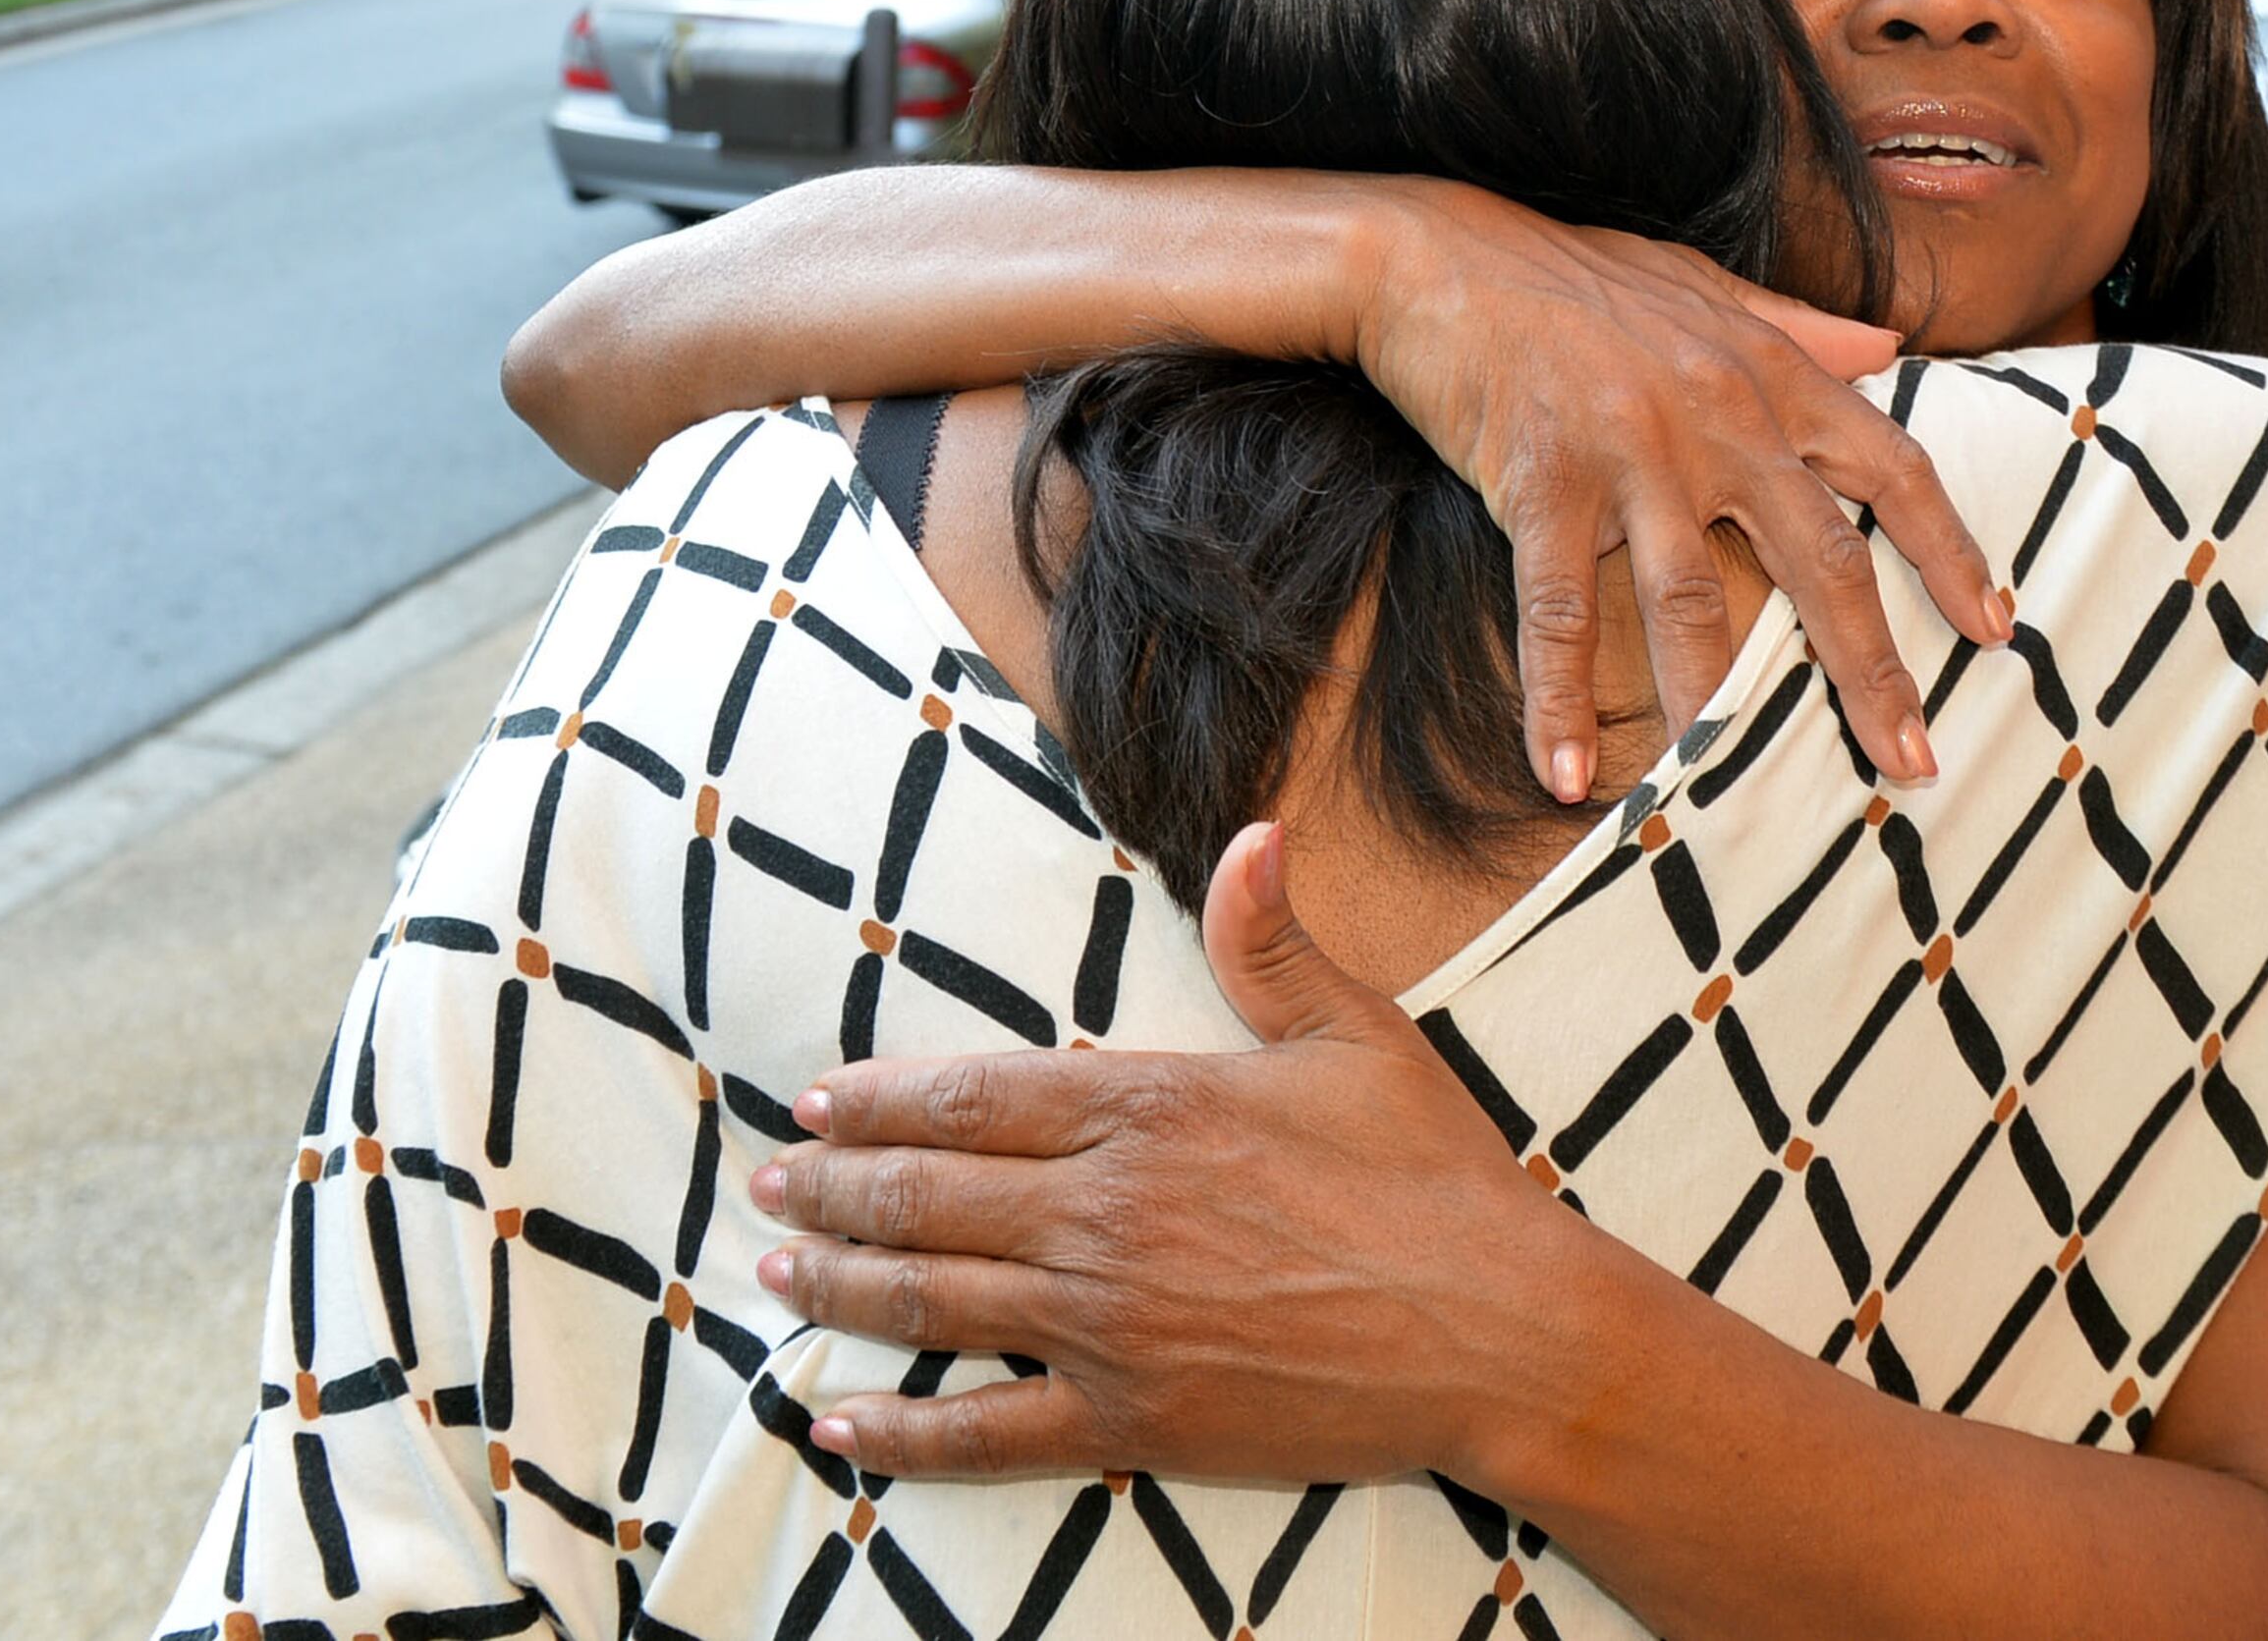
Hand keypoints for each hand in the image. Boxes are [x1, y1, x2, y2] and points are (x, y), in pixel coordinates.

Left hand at [754, 824, 1581, 1483]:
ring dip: (841, 1282)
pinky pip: (981, 1432)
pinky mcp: (1128, 1418)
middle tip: (773, 1179)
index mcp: (1150, 1109)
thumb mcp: (1356, 1035)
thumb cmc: (1432, 1177)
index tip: (818, 1099)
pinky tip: (841, 1422)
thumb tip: (1251, 834)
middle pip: (926, 1195)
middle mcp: (1104, 1213)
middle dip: (833, 1185)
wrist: (1493, 1328)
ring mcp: (1106, 1323)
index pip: (972, 1097)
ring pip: (931, 1301)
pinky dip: (899, 1431)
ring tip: (781, 1268)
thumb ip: (1274, 941)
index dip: (881, 1098)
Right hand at [1351, 181, 2007, 797]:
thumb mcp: (1706, 287)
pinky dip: (1559, 699)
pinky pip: (1559, 610)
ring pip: (1693, 603)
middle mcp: (1718, 415)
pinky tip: (1567, 775)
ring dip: (1718, 711)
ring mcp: (1630, 451)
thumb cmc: (1578, 275)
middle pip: (1821, 558)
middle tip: (1913, 763)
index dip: (1951, 552)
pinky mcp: (1541, 481)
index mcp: (1770, 373)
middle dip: (1873, 669)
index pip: (1892, 467)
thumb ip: (1802, 327)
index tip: (1997, 628)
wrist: (1440, 253)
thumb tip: (1892, 348)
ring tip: (1737, 803)